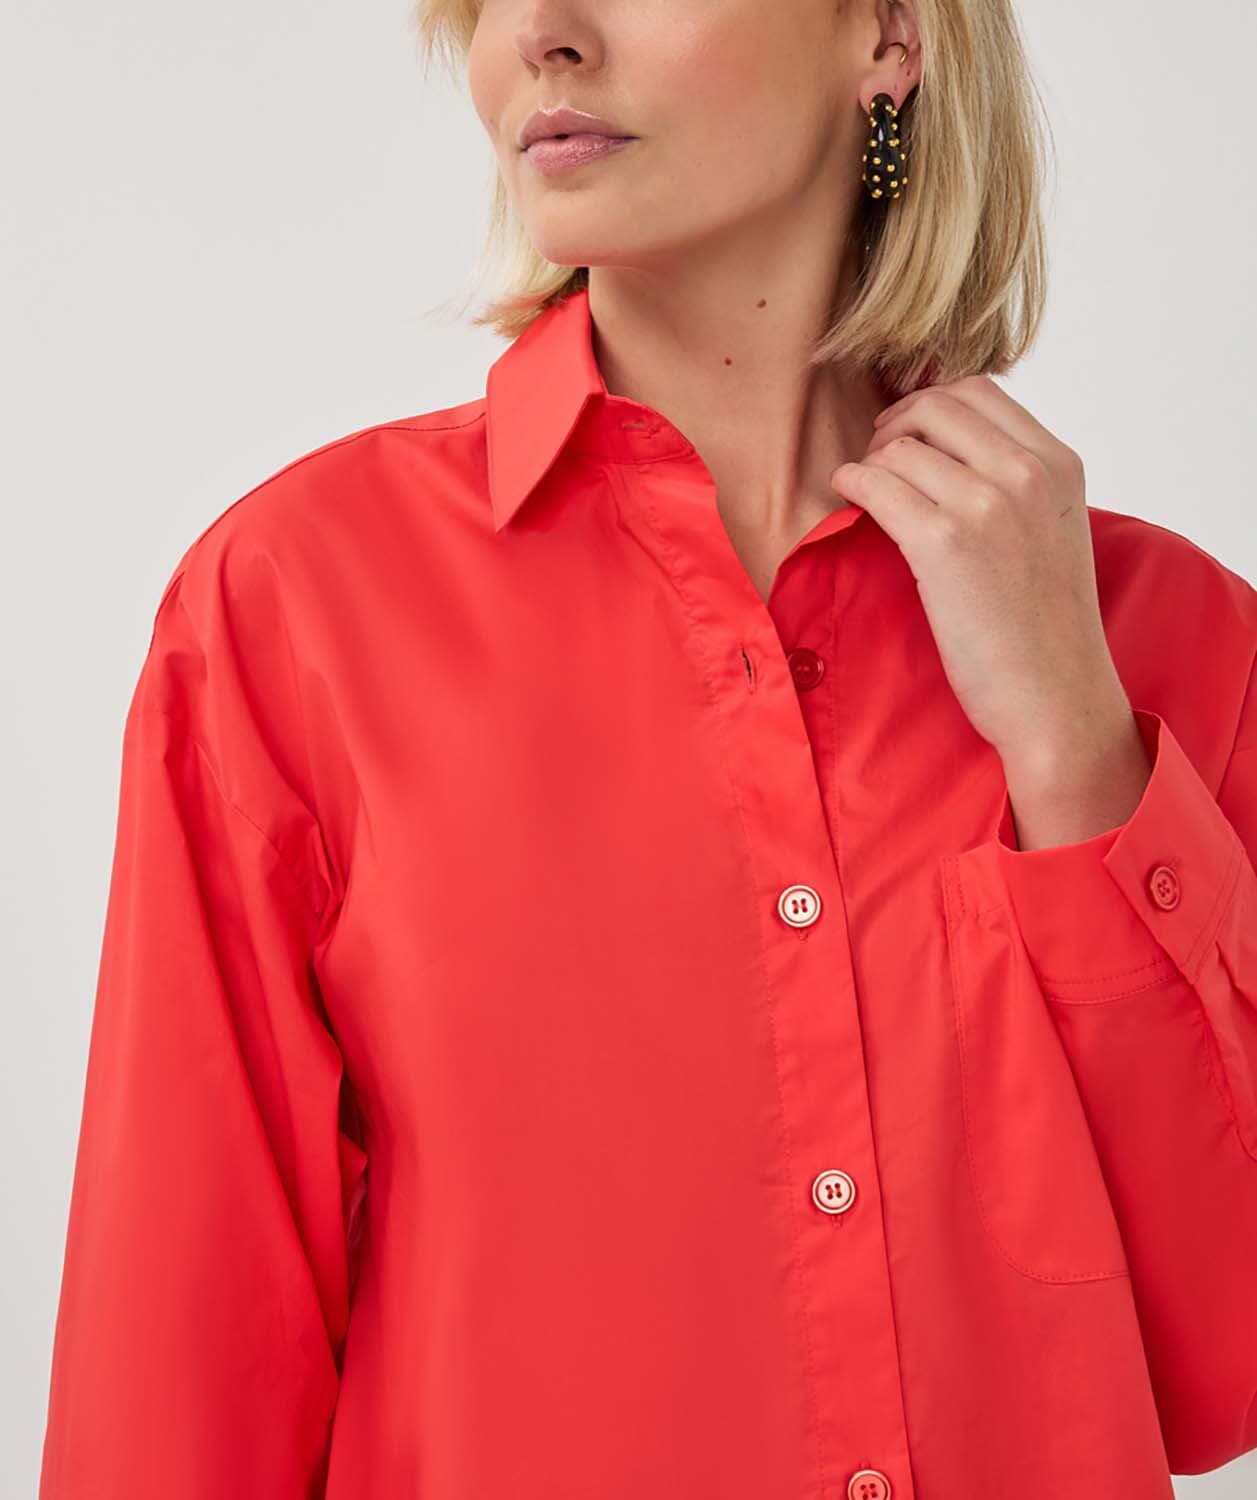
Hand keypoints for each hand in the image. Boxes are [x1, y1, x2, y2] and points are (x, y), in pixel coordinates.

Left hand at [829, 375, 1133, 779]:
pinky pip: (876, 485)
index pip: (979, 391)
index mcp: (1058, 464)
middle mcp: (1027, 473)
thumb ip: (1017, 482)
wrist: (1055, 694)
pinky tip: (847, 499)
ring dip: (871, 462)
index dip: (929, 404)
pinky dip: (852, 485)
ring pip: (900, 446)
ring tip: (866, 491)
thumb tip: (949, 452)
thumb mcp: (1054, 530)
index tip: (908, 433)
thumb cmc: (1046, 626)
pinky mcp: (943, 544)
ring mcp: (986, 505)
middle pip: (935, 406)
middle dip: (895, 425)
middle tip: (879, 458)